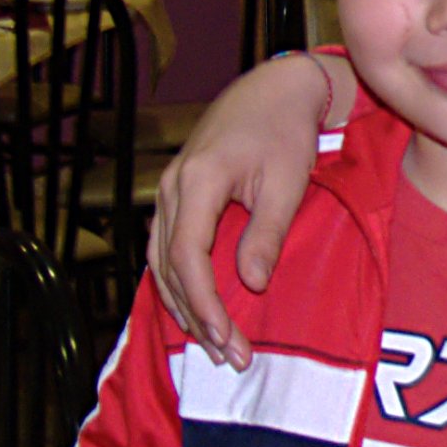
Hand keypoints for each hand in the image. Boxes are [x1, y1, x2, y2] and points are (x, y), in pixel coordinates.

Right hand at [147, 52, 354, 367]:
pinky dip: (178, 281)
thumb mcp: (287, 183)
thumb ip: (266, 234)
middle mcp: (172, 187)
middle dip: (195, 316)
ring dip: (183, 304)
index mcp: (198, 182)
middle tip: (226, 356)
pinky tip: (195, 308)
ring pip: (160, 260)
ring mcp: (169, 189)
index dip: (204, 304)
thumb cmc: (285, 131)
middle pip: (168, 266)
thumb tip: (251, 284)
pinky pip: (166, 247)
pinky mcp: (177, 193)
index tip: (226, 339)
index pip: (188, 257)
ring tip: (212, 343)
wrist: (273, 90)